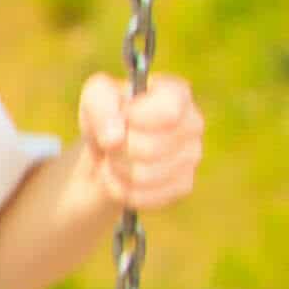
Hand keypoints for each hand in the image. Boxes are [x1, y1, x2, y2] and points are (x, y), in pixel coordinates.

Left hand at [74, 69, 204, 211]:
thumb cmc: (107, 116)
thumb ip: (101, 106)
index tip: (123, 117)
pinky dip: (121, 189)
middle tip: (112, 142)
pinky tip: (122, 176)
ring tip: (114, 158)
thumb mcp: (95, 99)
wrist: (109, 149)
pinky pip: (145, 196)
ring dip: (116, 169)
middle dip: (118, 149)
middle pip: (151, 148)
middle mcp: (193, 123)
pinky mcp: (184, 184)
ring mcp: (193, 156)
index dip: (137, 119)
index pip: (169, 112)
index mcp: (177, 93)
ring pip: (145, 175)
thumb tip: (114, 137)